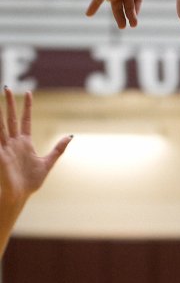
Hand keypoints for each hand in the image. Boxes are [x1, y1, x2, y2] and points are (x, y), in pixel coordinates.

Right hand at [0, 88, 70, 208]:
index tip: (29, 93)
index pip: (25, 120)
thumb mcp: (48, 163)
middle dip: (9, 103)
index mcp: (25, 143)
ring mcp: (5, 147)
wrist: (19, 195)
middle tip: (7, 87)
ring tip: (0, 96)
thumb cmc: (31, 182)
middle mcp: (14, 142)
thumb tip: (70, 136)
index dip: (27, 107)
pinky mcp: (0, 154)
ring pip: (1, 125)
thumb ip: (58, 149)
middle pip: (11, 118)